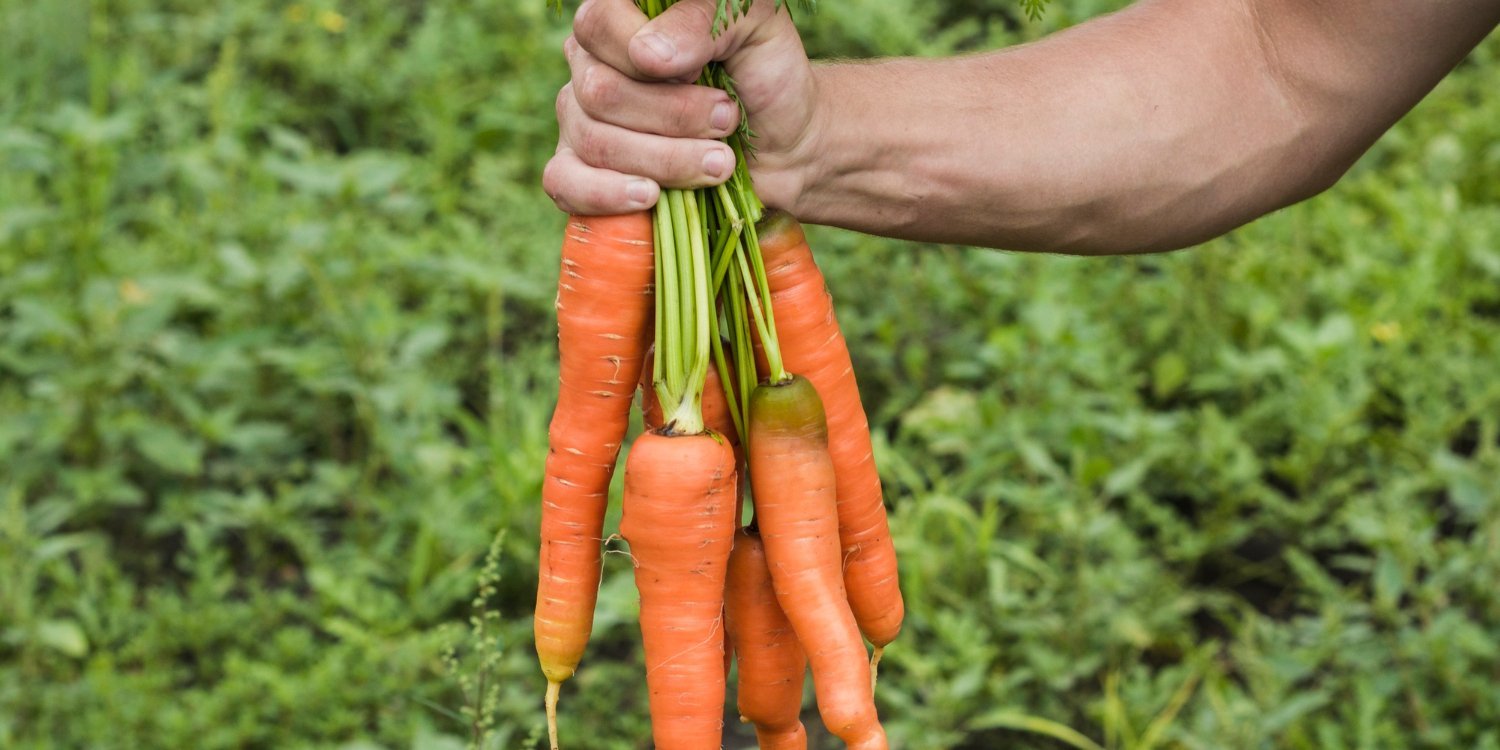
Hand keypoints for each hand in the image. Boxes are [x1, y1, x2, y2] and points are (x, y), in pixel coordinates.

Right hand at [544, 0, 818, 214]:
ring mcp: (579, 120)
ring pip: (596, 143)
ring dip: (667, 160)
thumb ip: (702, 20)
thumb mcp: (753, 26)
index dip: (648, 59)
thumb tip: (648, 56)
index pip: (599, 24)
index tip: (709, 78)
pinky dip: (607, 195)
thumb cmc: (768, 78)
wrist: (787, 149)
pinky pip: (565, 184)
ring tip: (721, 163)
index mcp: (622, 19)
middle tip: (726, 121)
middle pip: (599, 93)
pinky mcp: (582, 173)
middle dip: (674, 117)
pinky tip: (650, 196)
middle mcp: (591, 65)